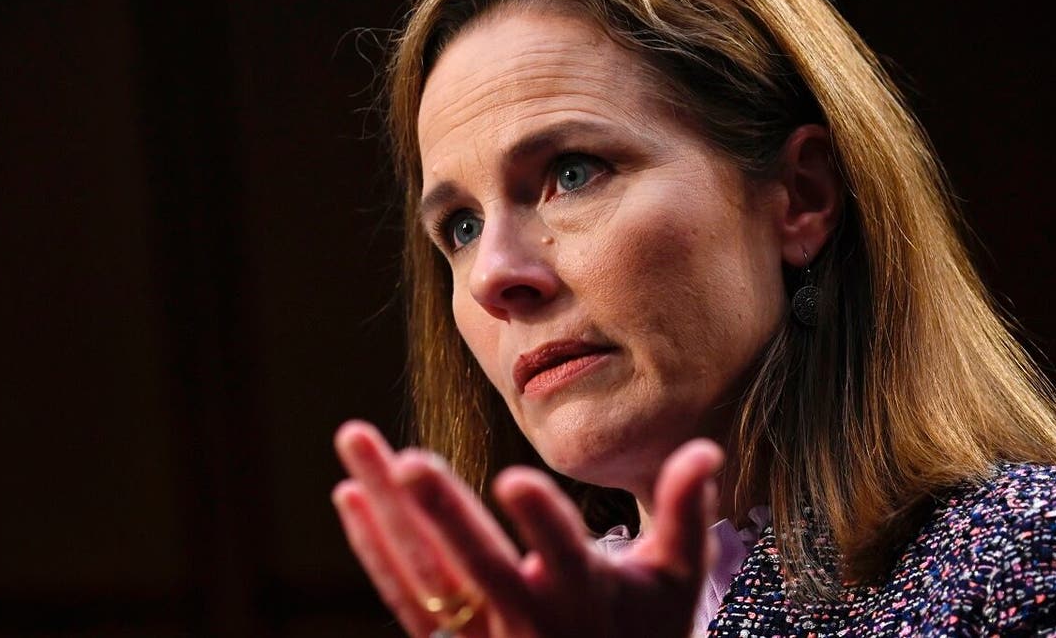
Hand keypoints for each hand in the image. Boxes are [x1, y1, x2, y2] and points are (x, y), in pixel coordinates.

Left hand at [332, 420, 721, 637]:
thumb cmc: (644, 635)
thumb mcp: (675, 581)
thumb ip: (684, 513)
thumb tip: (705, 448)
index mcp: (587, 602)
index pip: (567, 557)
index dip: (543, 521)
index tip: (514, 478)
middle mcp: (529, 623)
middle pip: (479, 568)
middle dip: (444, 513)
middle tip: (408, 460)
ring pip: (425, 574)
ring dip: (387, 508)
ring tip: (354, 438)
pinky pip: (404, 597)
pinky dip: (374, 548)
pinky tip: (349, 494)